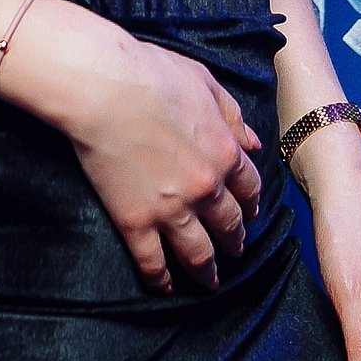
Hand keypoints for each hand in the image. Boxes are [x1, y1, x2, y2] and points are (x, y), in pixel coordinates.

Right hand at [64, 24, 263, 292]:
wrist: (106, 87)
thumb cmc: (153, 74)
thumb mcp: (206, 82)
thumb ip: (233, 115)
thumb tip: (254, 143)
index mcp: (225, 152)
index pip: (249, 188)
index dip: (252, 204)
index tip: (251, 213)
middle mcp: (206, 188)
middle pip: (228, 224)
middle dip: (234, 241)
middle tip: (235, 252)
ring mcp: (171, 209)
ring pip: (197, 252)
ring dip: (206, 270)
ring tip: (209, 282)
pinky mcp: (135, 222)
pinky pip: (152, 261)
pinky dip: (159, 278)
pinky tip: (163, 286)